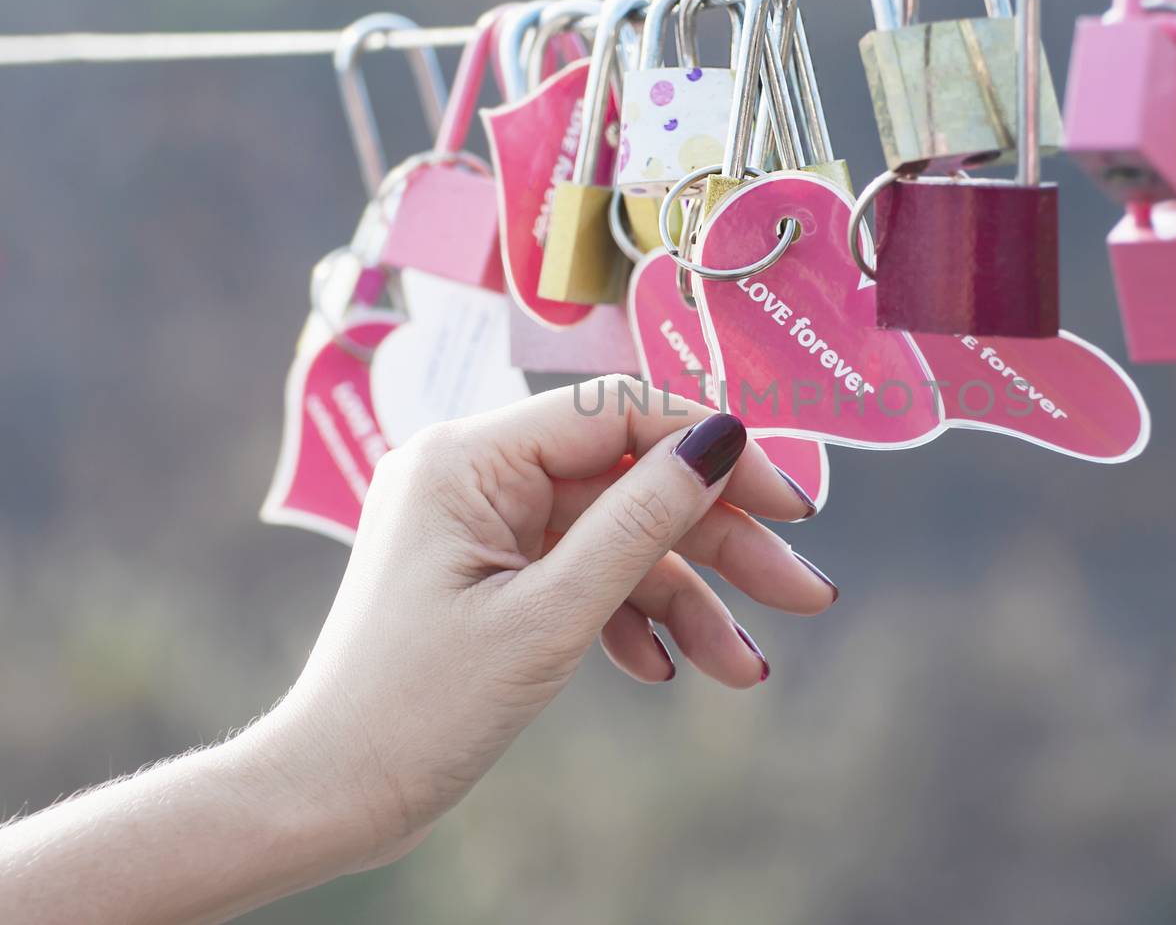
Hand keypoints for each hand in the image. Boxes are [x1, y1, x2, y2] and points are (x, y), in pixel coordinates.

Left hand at [243, 375, 834, 871]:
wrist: (331, 799)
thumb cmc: (419, 708)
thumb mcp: (551, 616)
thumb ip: (642, 520)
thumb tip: (721, 438)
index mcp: (469, 457)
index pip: (618, 413)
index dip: (711, 450)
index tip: (788, 503)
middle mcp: (474, 473)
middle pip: (630, 481)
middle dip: (721, 543)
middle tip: (806, 591)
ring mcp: (483, 525)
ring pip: (618, 539)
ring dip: (688, 600)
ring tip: (745, 667)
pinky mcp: (492, 572)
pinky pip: (584, 574)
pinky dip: (632, 618)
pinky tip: (667, 669)